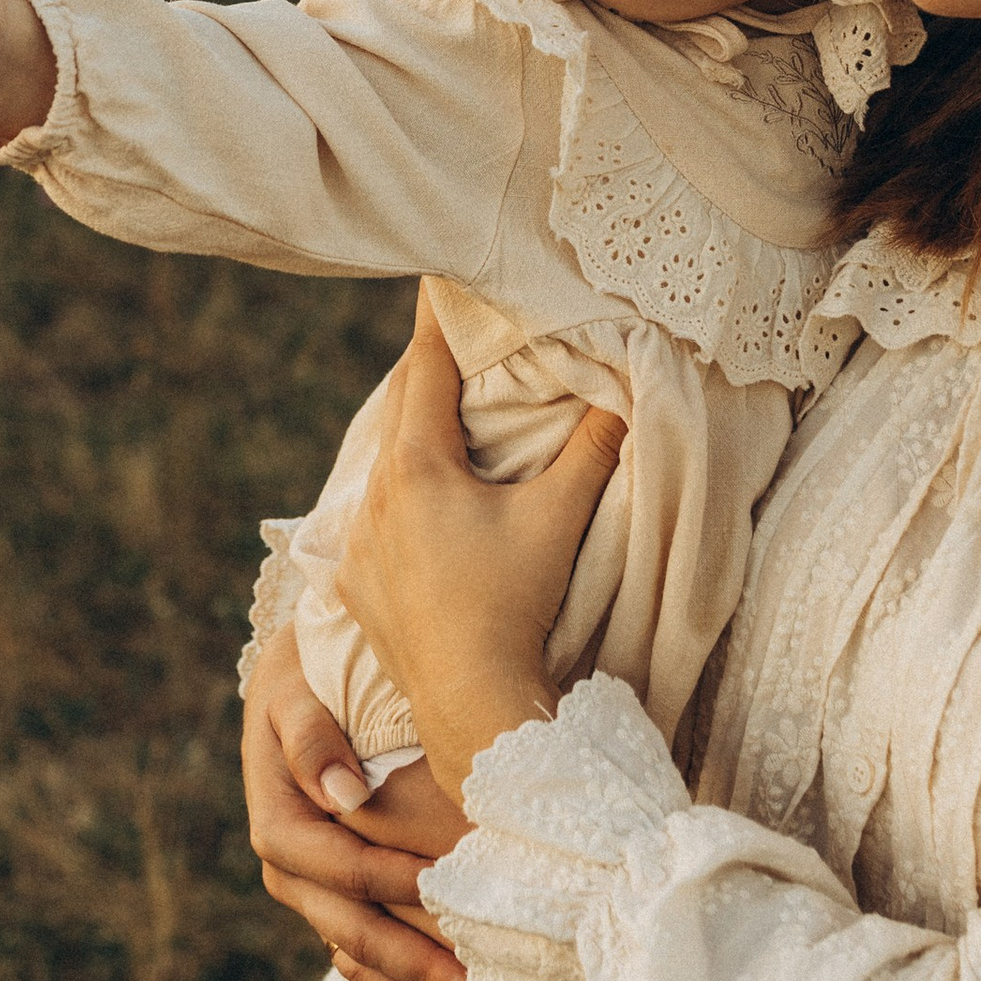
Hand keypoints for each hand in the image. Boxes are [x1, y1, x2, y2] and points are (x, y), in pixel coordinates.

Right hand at [243, 625, 475, 980]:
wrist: (314, 667)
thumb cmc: (316, 664)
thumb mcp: (301, 686)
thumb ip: (315, 736)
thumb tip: (346, 798)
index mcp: (275, 811)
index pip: (323, 859)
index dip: (379, 878)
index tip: (443, 885)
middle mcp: (290, 862)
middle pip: (341, 925)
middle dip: (408, 962)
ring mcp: (317, 890)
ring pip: (357, 958)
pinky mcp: (345, 903)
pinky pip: (370, 964)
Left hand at [340, 288, 623, 803]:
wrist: (472, 702)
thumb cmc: (517, 604)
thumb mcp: (561, 517)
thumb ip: (593, 447)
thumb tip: (627, 388)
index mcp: (417, 467)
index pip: (425, 368)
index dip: (438, 321)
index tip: (437, 278)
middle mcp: (374, 498)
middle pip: (397, 411)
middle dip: (425, 372)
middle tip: (448, 336)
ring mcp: (356, 545)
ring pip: (382, 466)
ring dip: (409, 437)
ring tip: (438, 416)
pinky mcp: (353, 586)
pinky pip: (371, 518)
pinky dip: (396, 495)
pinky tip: (417, 503)